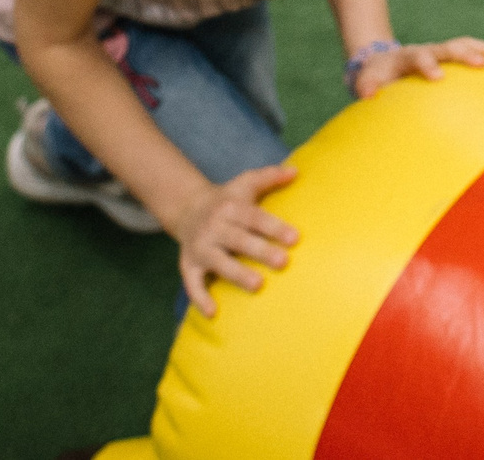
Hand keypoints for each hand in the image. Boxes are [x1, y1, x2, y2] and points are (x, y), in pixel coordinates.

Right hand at [172, 164, 298, 317]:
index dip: (274, 227)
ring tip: (258, 285)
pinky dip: (200, 298)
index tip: (295, 238)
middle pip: (239, 240)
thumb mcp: (245, 183)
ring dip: (237, 274)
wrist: (187, 208)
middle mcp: (213, 227)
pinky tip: (214, 313)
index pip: (254, 217)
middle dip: (260, 251)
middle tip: (283, 262)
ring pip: (218, 262)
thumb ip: (269, 176)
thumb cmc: (227, 200)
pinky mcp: (188, 264)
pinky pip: (191, 283)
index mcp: (230, 207)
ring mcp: (200, 247)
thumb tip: (296, 171)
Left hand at [349, 35, 483, 99]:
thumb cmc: (376, 76)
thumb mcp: (366, 80)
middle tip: (482, 65)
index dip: (428, 65)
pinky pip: (471, 50)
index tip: (438, 77)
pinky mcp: (451, 57)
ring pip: (465, 44)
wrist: (384, 61)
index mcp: (408, 56)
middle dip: (465, 54)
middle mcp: (428, 50)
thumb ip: (365, 86)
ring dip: (483, 49)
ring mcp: (442, 52)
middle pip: (448, 47)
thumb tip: (365, 95)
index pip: (419, 56)